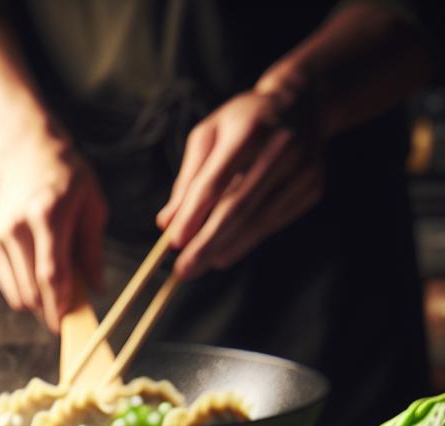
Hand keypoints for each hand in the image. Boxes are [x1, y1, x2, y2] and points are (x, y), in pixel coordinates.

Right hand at [0, 141, 106, 331]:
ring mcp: (0, 237)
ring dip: (38, 305)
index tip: (67, 324)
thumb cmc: (66, 178)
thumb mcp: (92, 204)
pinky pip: (8, 287)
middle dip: (51, 311)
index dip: (60, 304)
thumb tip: (97, 289)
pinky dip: (24, 293)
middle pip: (33, 289)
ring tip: (55, 294)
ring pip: (19, 295)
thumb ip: (93, 249)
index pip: (51, 273)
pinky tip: (36, 279)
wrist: (26, 153)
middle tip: (66, 315)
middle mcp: (18, 227)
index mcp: (47, 215)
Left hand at [157, 88, 323, 277]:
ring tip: (200, 266)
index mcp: (249, 130)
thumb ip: (187, 179)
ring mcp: (302, 168)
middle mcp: (281, 148)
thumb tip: (166, 223)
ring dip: (225, 249)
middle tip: (183, 270)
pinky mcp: (313, 186)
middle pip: (237, 208)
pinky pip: (273, 222)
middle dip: (206, 244)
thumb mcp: (208, 136)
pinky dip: (247, 240)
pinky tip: (225, 251)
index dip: (194, 215)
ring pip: (257, 221)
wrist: (302, 102)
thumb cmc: (243, 121)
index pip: (215, 182)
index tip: (175, 243)